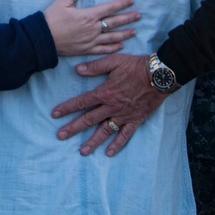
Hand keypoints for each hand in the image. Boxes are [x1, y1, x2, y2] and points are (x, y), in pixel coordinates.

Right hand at [44, 0, 138, 55]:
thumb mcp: (62, 1)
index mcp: (88, 15)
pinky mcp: (86, 50)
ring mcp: (90, 41)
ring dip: (124, 34)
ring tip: (134, 31)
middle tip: (139, 16)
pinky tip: (121, 46)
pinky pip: (103, 50)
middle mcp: (92, 28)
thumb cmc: (51, 19)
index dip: (121, 4)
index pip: (109, 8)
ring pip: (112, 37)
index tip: (131, 1)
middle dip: (127, 19)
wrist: (43, 39)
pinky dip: (113, 48)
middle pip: (114, 23)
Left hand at [51, 53, 165, 156]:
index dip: (67, 108)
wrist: (159, 75)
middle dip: (73, 128)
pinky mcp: (136, 120)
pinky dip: (117, 145)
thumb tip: (77, 70)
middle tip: (60, 136)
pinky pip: (125, 135)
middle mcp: (112, 107)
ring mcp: (124, 115)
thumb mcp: (114, 61)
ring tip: (82, 151)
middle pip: (89, 119)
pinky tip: (109, 153)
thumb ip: (95, 66)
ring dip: (93, 142)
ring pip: (105, 131)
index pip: (82, 102)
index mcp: (105, 92)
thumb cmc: (136, 66)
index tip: (55, 114)